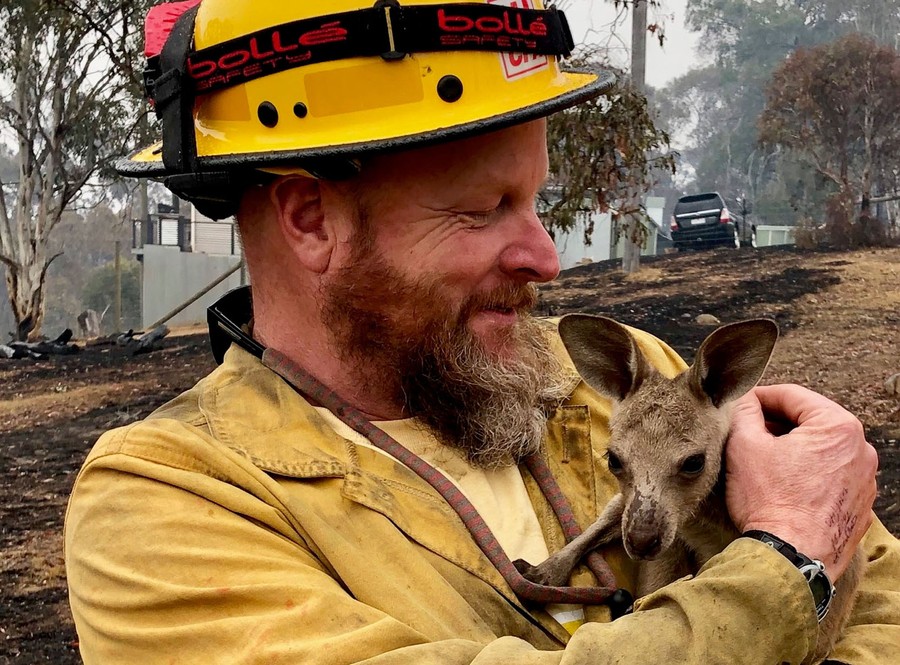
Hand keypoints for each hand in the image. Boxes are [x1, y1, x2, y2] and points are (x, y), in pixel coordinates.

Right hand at [725, 384, 877, 578]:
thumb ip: (744, 411)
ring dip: (793, 448)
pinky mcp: (860, 505)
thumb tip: (745, 400)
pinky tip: (783, 485)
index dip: (759, 397)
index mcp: (837, 426)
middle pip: (810, 421)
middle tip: (747, 433)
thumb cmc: (769, 501)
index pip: (791, 395)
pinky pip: (831, 475)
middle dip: (777, 423)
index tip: (739, 406)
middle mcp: (861, 449)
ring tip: (762, 461)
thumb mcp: (744, 446)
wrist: (791, 559)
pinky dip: (808, 473)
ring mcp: (865, 479)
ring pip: (821, 449)